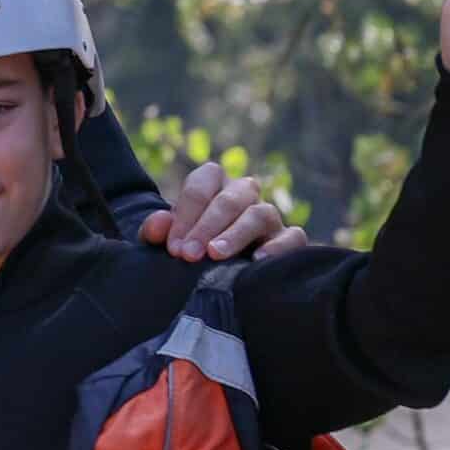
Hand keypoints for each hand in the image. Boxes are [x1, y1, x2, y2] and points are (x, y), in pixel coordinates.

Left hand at [145, 162, 308, 260]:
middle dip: (205, 227)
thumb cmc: (188, 244)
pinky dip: (278, 247)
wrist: (213, 267)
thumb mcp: (167, 238)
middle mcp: (243, 193)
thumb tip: (157, 227)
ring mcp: (269, 214)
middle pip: (229, 200)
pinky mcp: (288, 238)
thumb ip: (156, 230)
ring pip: (259, 214)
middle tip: (188, 255)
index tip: (173, 246)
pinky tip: (257, 261)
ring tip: (215, 255)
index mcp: (213, 182)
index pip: (200, 186)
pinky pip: (293, 236)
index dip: (184, 215)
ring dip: (235, 235)